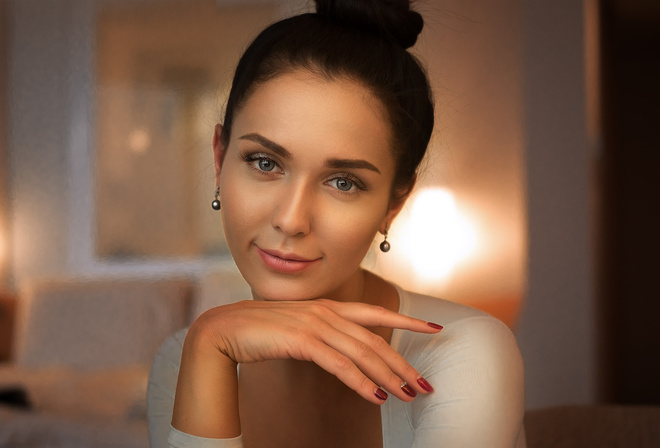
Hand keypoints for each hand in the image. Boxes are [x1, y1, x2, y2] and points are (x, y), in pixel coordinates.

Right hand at [189, 299, 442, 403]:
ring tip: (409, 395)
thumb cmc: (258, 331)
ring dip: (389, 376)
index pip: (375, 313)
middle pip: (375, 339)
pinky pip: (339, 364)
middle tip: (425, 384)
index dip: (406, 320)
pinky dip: (360, 381)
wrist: (222, 329)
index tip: (433, 327)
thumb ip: (321, 334)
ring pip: (363, 353)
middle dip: (403, 363)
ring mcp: (315, 323)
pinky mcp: (302, 340)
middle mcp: (326, 312)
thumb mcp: (297, 328)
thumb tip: (343, 352)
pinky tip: (375, 396)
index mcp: (327, 307)